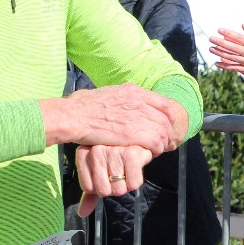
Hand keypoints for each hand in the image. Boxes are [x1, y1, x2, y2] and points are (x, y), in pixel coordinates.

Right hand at [40, 83, 188, 151]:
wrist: (72, 116)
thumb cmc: (84, 106)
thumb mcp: (110, 93)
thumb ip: (125, 97)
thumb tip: (132, 101)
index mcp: (134, 91)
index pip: (165, 104)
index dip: (171, 118)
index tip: (169, 127)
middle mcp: (138, 102)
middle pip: (166, 119)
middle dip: (169, 132)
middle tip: (167, 142)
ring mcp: (136, 117)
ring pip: (163, 132)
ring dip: (163, 142)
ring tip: (158, 149)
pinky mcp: (132, 133)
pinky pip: (155, 142)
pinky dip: (156, 149)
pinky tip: (151, 153)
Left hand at [75, 143, 154, 216]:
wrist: (139, 140)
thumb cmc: (116, 157)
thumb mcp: (99, 172)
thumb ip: (90, 192)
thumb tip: (82, 212)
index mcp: (83, 153)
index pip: (87, 188)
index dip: (100, 187)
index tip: (106, 174)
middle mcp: (96, 150)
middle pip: (103, 191)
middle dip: (113, 187)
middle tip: (118, 173)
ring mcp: (113, 151)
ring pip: (118, 189)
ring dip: (125, 184)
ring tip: (126, 169)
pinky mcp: (131, 154)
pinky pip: (133, 185)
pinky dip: (135, 181)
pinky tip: (134, 168)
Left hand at [208, 22, 243, 83]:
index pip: (238, 37)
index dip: (228, 33)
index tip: (220, 30)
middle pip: (232, 47)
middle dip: (220, 43)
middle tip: (211, 39)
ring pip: (231, 57)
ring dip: (220, 53)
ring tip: (211, 49)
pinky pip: (233, 68)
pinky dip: (225, 66)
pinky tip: (217, 63)